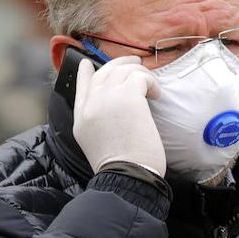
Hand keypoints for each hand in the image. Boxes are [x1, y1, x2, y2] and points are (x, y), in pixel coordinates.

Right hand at [72, 55, 165, 175]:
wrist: (126, 175)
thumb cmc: (119, 167)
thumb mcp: (93, 143)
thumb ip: (97, 122)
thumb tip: (112, 111)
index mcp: (81, 117)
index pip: (81, 87)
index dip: (85, 73)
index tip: (86, 64)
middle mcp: (91, 104)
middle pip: (103, 73)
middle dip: (120, 63)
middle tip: (135, 62)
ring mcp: (108, 98)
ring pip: (123, 71)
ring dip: (140, 73)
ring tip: (152, 84)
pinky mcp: (129, 96)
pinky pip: (141, 77)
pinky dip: (151, 82)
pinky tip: (157, 95)